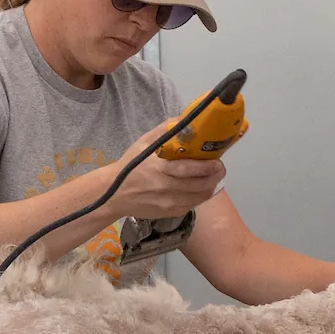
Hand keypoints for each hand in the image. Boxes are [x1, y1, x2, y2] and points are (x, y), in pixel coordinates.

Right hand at [106, 123, 224, 222]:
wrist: (115, 194)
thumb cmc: (130, 166)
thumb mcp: (143, 144)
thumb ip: (164, 132)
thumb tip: (184, 120)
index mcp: (158, 168)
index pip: (188, 169)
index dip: (206, 166)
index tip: (217, 160)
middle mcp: (165, 188)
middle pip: (199, 185)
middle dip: (214, 176)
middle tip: (219, 167)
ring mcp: (169, 203)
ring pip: (200, 197)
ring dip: (211, 186)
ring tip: (213, 176)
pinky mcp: (171, 213)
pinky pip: (193, 205)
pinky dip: (200, 196)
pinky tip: (200, 187)